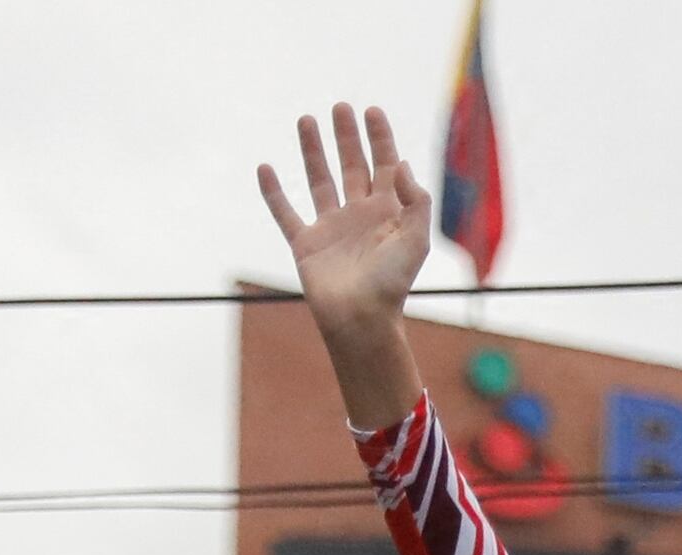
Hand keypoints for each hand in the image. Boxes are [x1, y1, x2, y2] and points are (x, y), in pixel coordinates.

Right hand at [259, 104, 434, 348]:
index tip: (371, 111)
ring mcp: (331, 228)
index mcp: (388, 214)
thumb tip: (402, 163)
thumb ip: (415, 201)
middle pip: (353, 166)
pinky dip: (273, 192)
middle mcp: (359, 216)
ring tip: (306, 120)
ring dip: (313, 151)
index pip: (385, 166)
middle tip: (341, 107)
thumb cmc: (392, 284)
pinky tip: (265, 168)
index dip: (380, 138)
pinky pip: (285, 213)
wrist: (361, 319)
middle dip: (347, 136)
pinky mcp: (306, 244)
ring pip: (320, 180)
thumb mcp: (416, 240)